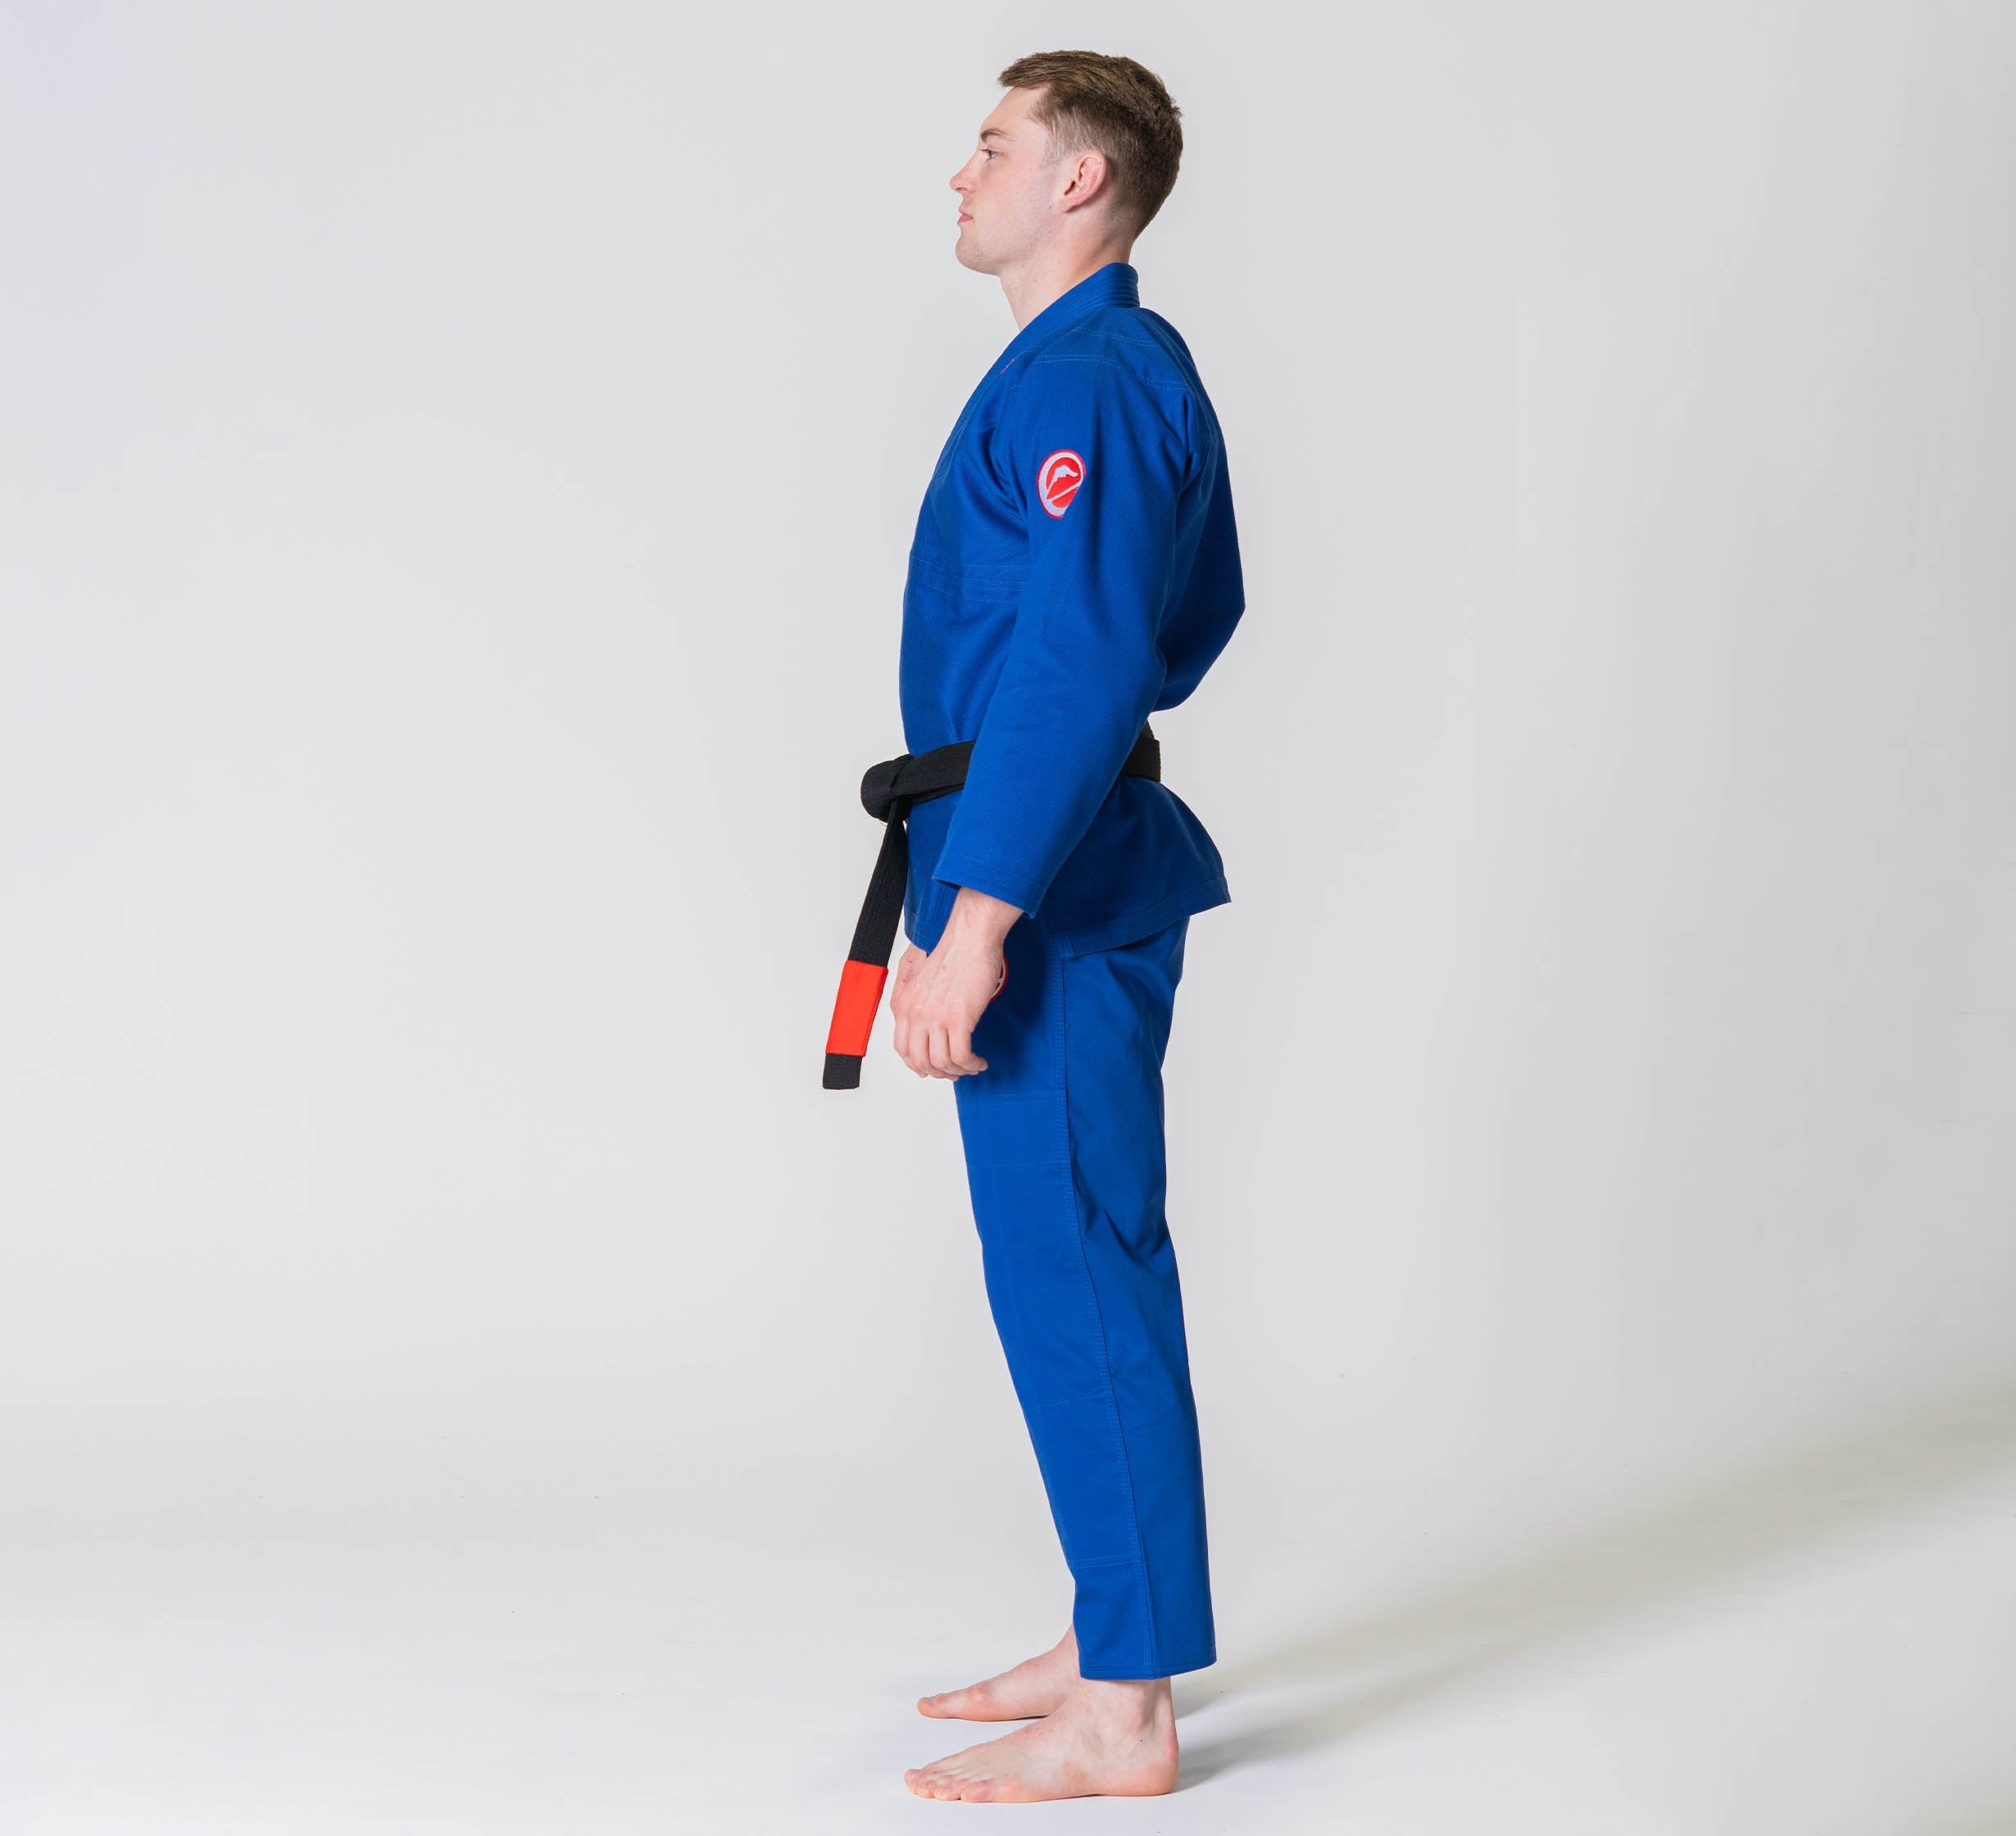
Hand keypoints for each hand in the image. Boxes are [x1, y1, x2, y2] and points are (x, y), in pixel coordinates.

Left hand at [889, 887, 1020, 1078]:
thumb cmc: (953, 952)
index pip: (902, 1048)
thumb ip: (920, 1002)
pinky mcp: (958, 1019)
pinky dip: (971, 1064)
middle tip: (953, 1072)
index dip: (916, 1064)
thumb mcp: (922, 980)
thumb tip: (929, 1025)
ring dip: (958, 1071)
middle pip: (920, 1061)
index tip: (928, 1068)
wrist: (969, 938)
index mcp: (904, 1004)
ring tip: (971, 1066)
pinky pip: (961, 1056)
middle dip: (938, 1073)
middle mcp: (916, 1014)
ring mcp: (936, 1018)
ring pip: (942, 1063)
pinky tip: (979, 1061)